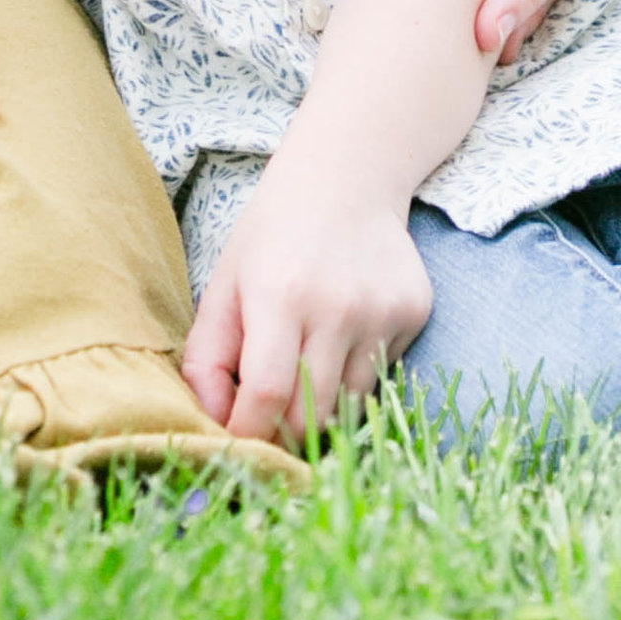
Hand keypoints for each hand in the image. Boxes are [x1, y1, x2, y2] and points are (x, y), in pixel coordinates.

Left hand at [181, 152, 430, 444]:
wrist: (346, 178)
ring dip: (322, 407)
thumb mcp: (224, 284)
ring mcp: (380, 311)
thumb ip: (207, 358)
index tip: (237, 442)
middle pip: (311, 414)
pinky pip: (381, 376)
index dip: (248, 433)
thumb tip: (214, 423)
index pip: (266, 395)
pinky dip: (355, 375)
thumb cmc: (272, 237)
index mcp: (278, 294)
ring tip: (305, 370)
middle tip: (269, 424)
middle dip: (284, 434)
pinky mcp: (413, 314)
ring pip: (348, 404)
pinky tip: (344, 333)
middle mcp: (335, 306)